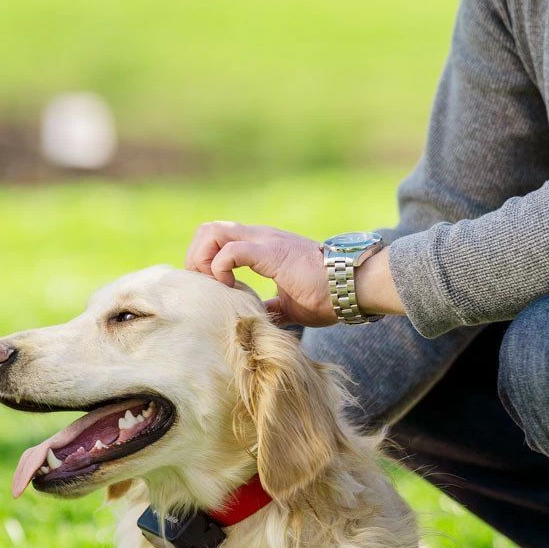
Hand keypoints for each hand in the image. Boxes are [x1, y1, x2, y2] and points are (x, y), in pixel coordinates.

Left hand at [185, 221, 404, 326]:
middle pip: (209, 229)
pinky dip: (220, 268)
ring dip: (204, 259)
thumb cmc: (327, 296)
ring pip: (213, 231)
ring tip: (214, 285)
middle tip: (205, 286)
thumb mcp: (289, 304)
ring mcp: (265, 241)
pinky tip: (230, 287)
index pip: (220, 238)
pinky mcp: (270, 252)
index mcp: (264, 247)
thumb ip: (271, 306)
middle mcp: (261, 237)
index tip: (210, 288)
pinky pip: (230, 250)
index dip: (205, 261)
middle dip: (196, 257)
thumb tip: (257, 318)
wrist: (351, 286)